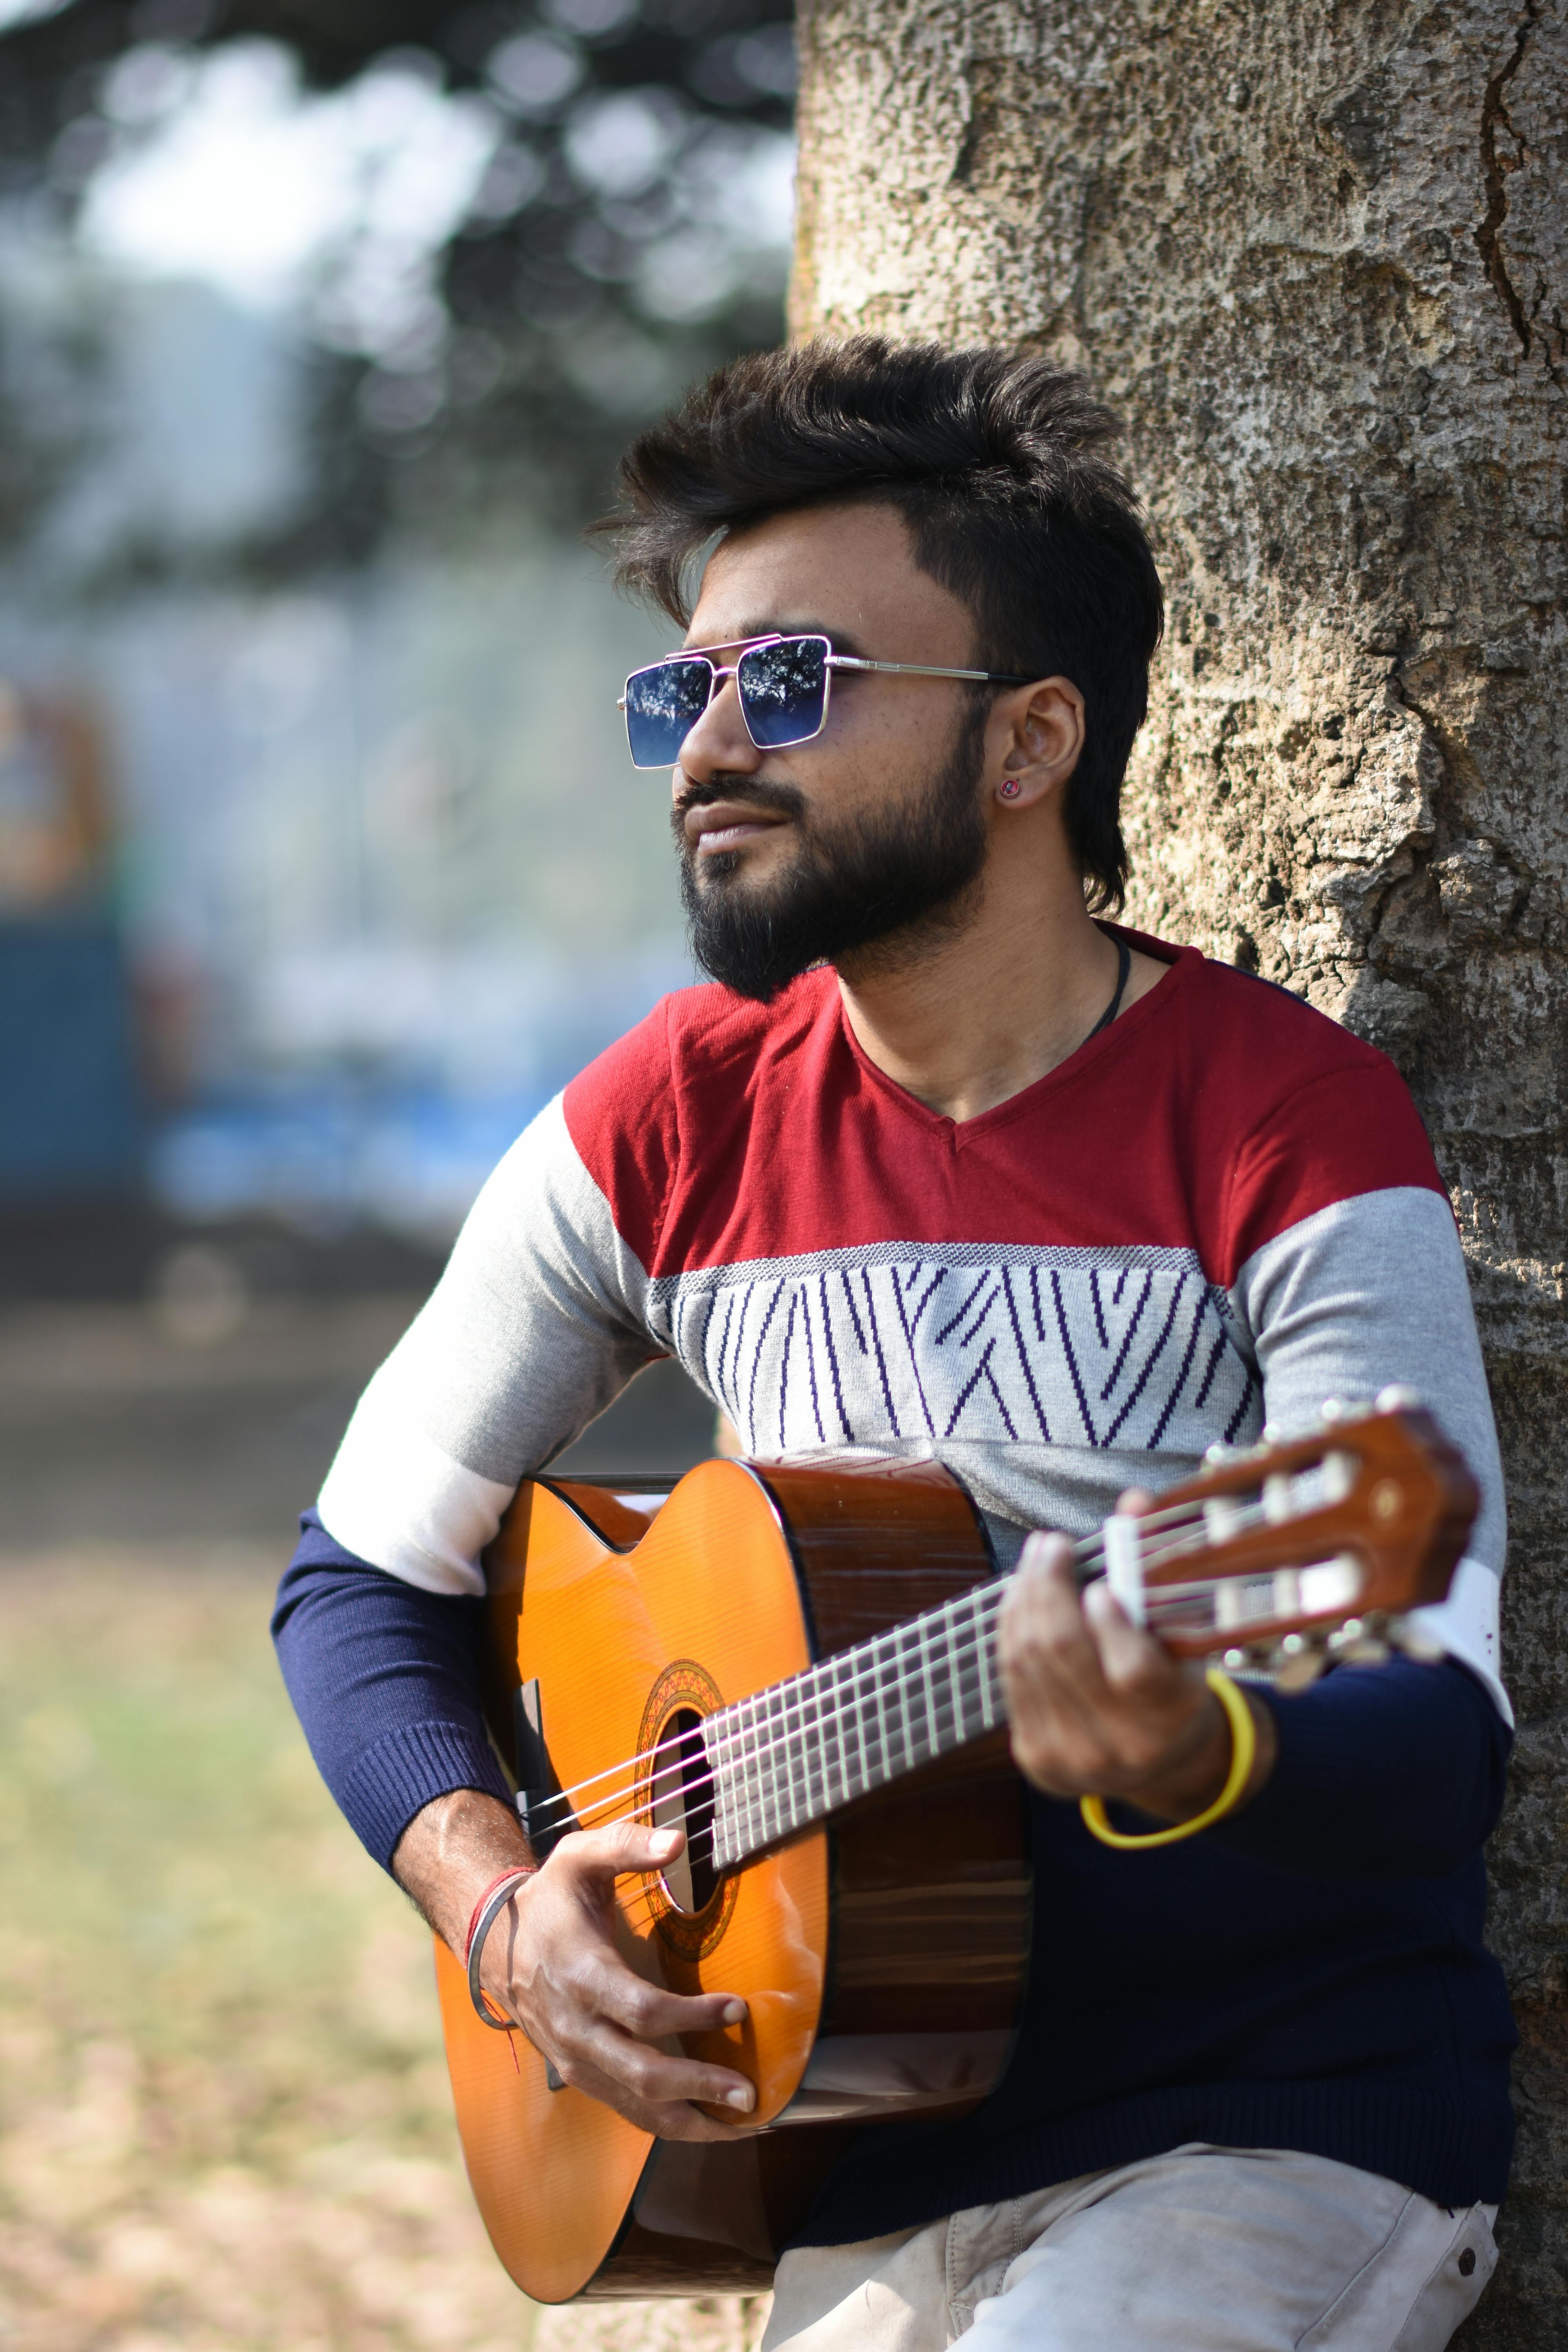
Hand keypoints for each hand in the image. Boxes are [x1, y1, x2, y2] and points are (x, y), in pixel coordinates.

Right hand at [392, 1791, 753, 2140]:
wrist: (495, 1945)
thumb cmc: (550, 1899)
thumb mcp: (579, 1857)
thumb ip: (626, 1845)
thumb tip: (678, 1842)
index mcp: (580, 1975)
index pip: (642, 2010)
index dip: (693, 2015)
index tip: (739, 2007)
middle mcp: (576, 2027)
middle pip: (641, 2071)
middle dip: (698, 2086)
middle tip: (750, 2093)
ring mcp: (575, 2058)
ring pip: (634, 2105)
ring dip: (690, 2120)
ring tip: (742, 2124)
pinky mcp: (581, 2074)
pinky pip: (626, 2109)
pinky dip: (668, 2122)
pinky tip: (706, 2124)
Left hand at [997, 1494, 1273, 1821]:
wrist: (1155, 1758)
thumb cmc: (1171, 1677)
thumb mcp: (1182, 1631)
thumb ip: (1158, 1566)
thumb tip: (1135, 1501)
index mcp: (1169, 1715)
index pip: (1133, 1669)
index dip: (1110, 1622)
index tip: (1099, 1586)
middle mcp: (1121, 1745)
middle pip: (1063, 1653)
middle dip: (1048, 1587)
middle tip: (1050, 1544)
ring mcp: (1073, 1756)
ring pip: (1027, 1658)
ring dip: (1024, 1598)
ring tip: (1037, 1560)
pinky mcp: (1036, 1757)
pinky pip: (1009, 1675)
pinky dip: (1011, 1628)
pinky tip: (1021, 1597)